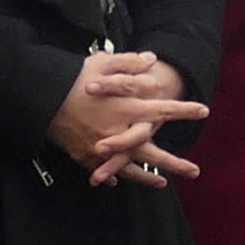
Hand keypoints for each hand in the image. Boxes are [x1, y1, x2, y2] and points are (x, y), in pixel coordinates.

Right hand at [47, 51, 207, 187]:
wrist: (40, 99)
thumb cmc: (73, 78)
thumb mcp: (102, 62)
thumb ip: (130, 63)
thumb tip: (152, 60)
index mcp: (126, 108)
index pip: (162, 110)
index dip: (184, 110)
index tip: (203, 110)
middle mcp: (118, 132)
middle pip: (152, 152)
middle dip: (175, 163)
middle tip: (196, 172)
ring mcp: (101, 148)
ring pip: (130, 168)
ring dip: (148, 177)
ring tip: (164, 183)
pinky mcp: (84, 156)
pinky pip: (102, 170)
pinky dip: (111, 175)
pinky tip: (118, 180)